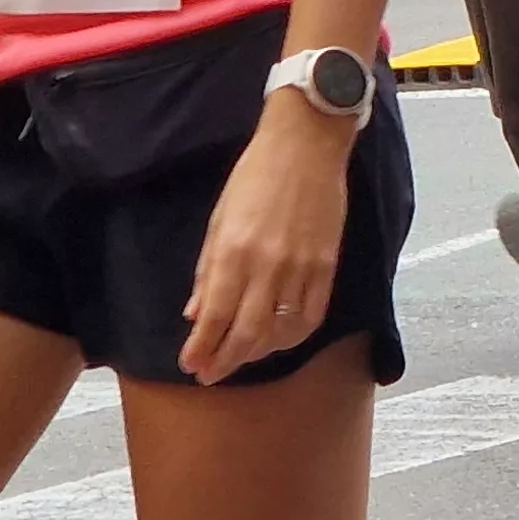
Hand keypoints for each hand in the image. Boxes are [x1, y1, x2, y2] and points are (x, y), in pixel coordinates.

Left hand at [177, 92, 356, 383]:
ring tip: (242, 357)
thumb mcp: (219, 218)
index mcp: (234, 251)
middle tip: (211, 375)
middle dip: (225, 361)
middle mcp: (268, 266)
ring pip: (280, 330)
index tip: (191, 365)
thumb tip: (196, 312)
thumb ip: (208, 269)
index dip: (202, 348)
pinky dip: (294, 335)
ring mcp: (302, 267)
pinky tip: (280, 339)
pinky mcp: (328, 264)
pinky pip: (312, 315)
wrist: (307, 144)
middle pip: (247, 332)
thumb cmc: (254, 174)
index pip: (215, 316)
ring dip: (258, 352)